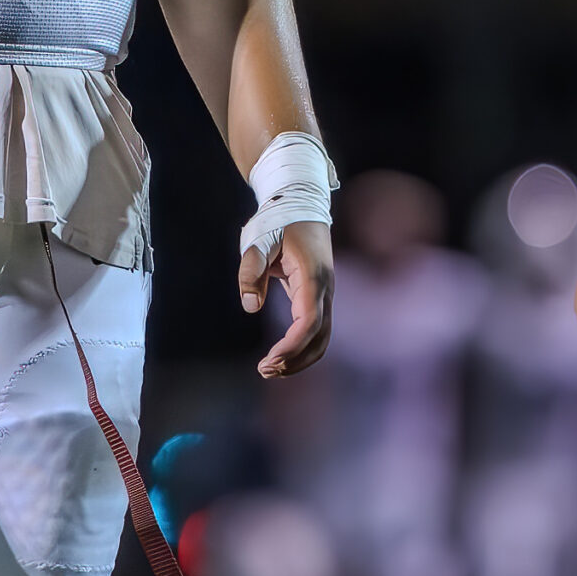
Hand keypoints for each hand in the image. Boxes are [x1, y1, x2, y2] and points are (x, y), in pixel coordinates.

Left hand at [240, 217, 333, 378]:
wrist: (300, 205)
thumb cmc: (278, 221)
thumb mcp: (258, 240)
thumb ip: (251, 271)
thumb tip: (251, 306)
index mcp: (313, 276)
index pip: (310, 321)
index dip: (292, 345)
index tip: (270, 359)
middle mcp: (325, 289)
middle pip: (320, 337)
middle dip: (295, 359)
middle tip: (264, 370)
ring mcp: (325, 294)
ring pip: (322, 338)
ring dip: (300, 358)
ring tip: (270, 369)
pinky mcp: (318, 297)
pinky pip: (316, 330)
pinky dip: (302, 348)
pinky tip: (281, 356)